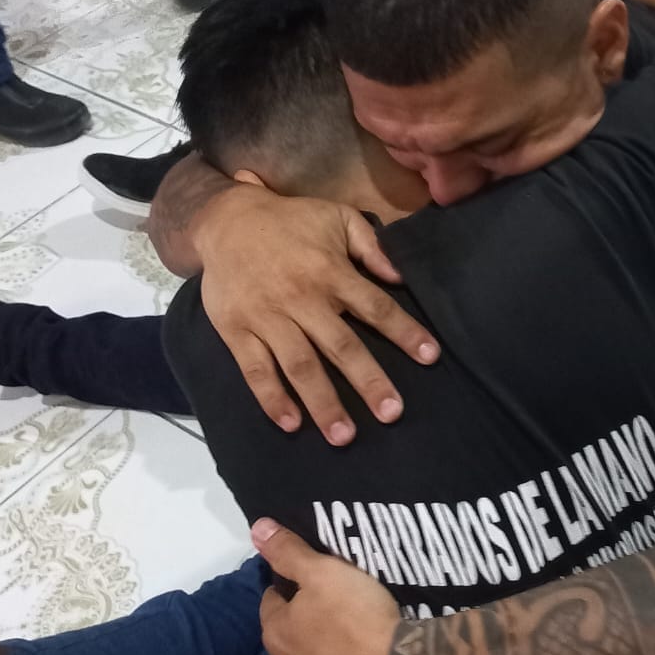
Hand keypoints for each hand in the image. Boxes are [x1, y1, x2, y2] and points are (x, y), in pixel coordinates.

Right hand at [194, 187, 439, 443]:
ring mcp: (267, 318)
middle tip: (392, 413)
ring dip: (322, 402)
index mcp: (330, 272)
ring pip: (300, 365)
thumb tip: (401, 277)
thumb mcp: (337, 218)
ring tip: (344, 436)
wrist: (225, 220)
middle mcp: (302, 299)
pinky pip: (256, 370)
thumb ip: (371, 246)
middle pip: (341, 346)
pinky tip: (291, 424)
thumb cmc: (290, 222)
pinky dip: (272, 398)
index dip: (404, 332)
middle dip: (368, 381)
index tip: (430, 357)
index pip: (375, 307)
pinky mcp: (238, 331)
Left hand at [253, 520, 404, 654]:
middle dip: (304, 634)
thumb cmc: (360, 618)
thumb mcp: (326, 572)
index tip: (318, 589)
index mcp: (277, 634)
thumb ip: (289, 551)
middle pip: (288, 646)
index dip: (293, 592)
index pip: (273, 604)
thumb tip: (256, 528)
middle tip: (339, 622)